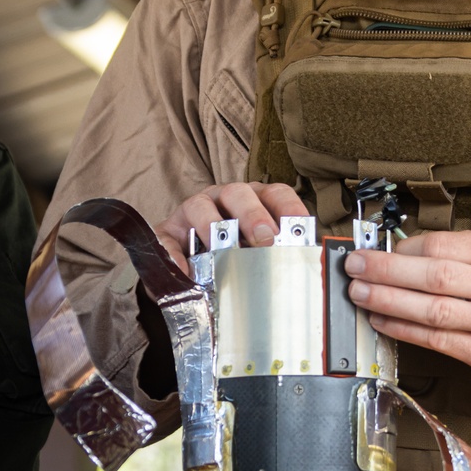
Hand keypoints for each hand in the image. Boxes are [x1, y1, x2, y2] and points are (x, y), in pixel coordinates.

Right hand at [154, 181, 307, 271]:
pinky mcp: (168, 230)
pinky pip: (168, 238)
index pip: (276, 194)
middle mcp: (225, 198)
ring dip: (213, 225)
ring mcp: (195, 210)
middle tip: (265, 239)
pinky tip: (185, 271)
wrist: (191, 266)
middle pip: (239, 193)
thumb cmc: (234, 254)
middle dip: (254, 215)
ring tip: (222, 249)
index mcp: (255, 201)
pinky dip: (174, 254)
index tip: (299, 227)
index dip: (289, 207)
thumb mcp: (258, 252)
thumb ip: (277, 258)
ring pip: (202, 205)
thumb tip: (302, 277)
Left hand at [345, 229, 470, 414]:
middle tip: (355, 266)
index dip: (408, 246)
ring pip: (434, 311)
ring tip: (360, 293)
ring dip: (389, 302)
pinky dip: (407, 332)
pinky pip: (441, 343)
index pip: (448, 246)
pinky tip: (384, 321)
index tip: (384, 246)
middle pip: (435, 276)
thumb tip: (422, 247)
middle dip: (387, 270)